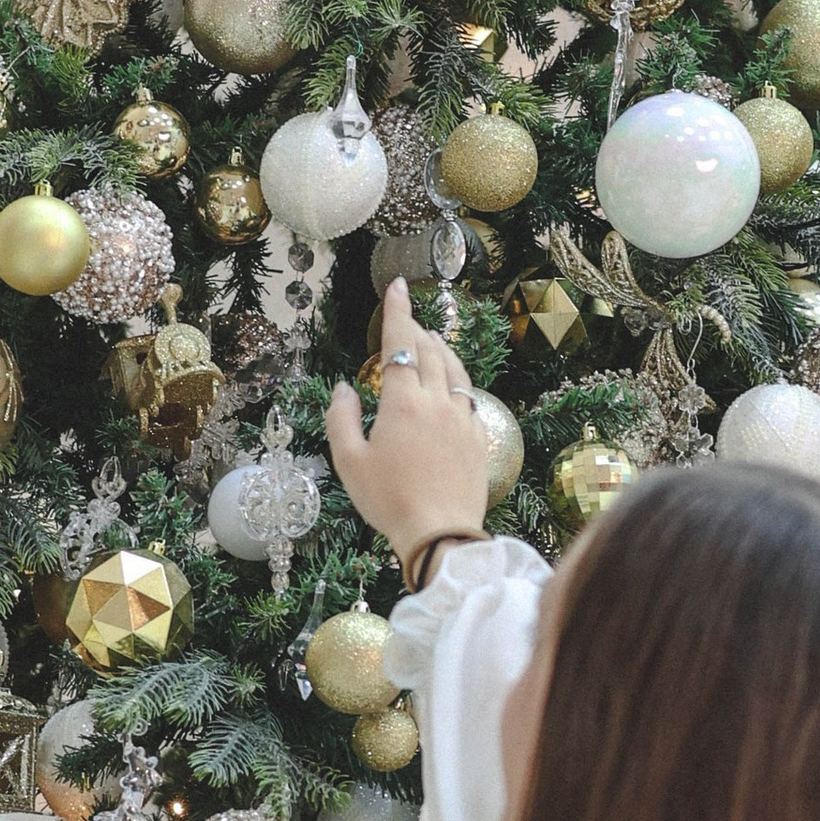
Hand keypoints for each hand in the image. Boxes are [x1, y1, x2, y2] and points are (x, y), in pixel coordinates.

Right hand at [326, 277, 492, 570]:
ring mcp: (463, 418)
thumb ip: (341, 419)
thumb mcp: (350, 462)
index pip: (401, 343)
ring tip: (431, 341)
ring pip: (455, 370)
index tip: (397, 287)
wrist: (440, 534)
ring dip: (441, 349)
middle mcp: (438, 402)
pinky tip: (452, 385)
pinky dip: (457, 379)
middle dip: (417, 328)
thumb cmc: (388, 501)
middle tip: (407, 318)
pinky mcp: (478, 437)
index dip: (398, 311)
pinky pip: (469, 396)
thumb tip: (344, 388)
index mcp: (404, 402)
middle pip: (430, 351)